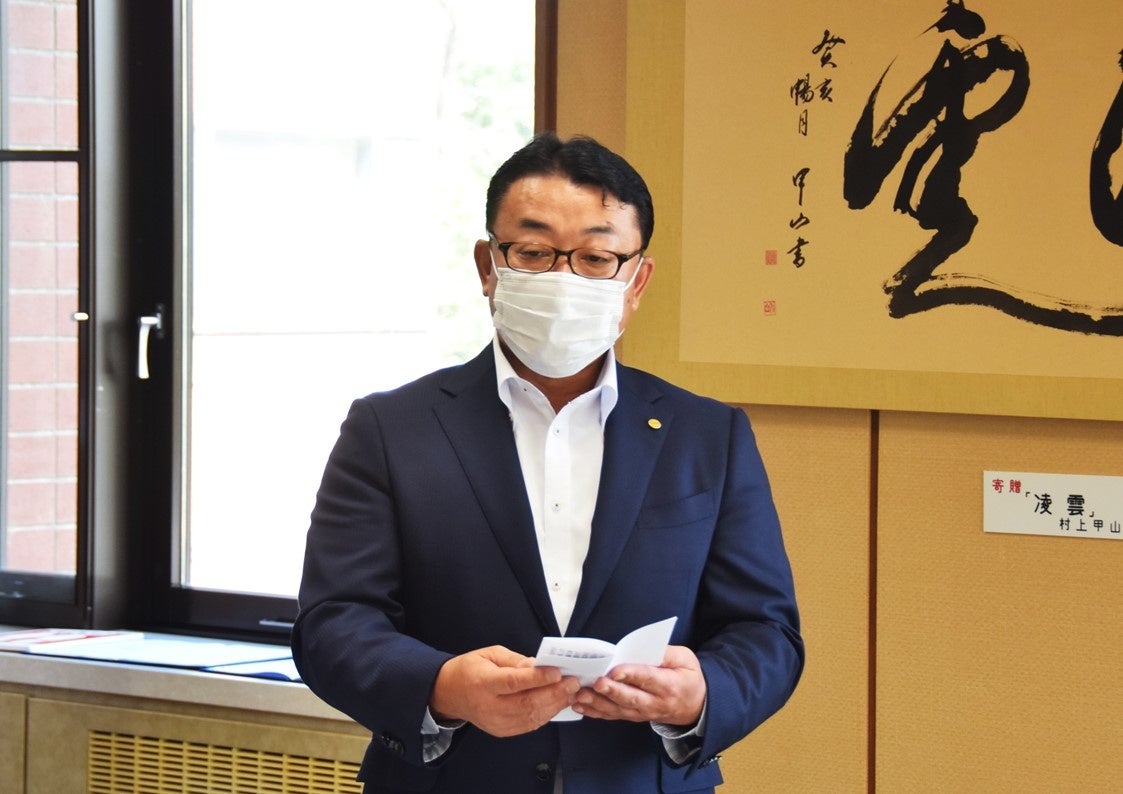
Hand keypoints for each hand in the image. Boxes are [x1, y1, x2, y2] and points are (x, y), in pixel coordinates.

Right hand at [430, 646, 579, 736]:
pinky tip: (557, 703)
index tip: (558, 671)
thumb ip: (515, 661)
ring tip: (571, 693)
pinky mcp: (501, 731)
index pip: (514, 682)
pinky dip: (546, 715)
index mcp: (483, 683)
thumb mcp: (489, 654)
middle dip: (554, 692)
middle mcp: (488, 706)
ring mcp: (495, 722)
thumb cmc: (470, 669)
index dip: (538, 678)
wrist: (449, 693)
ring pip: (531, 717)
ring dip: (554, 705)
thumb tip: (539, 665)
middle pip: (526, 703)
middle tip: (573, 682)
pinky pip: (528, 725)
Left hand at [570, 645, 705, 725]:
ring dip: (598, 703)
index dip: (631, 674)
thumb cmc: (687, 678)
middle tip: (596, 683)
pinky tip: (580, 706)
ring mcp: (643, 712)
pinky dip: (595, 712)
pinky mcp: (633, 716)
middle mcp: (655, 702)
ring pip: (619, 709)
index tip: (615, 670)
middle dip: (612, 690)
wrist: (694, 706)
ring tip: (581, 695)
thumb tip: (644, 647)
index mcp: (669, 685)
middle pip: (631, 697)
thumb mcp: (686, 659)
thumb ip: (666, 652)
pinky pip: (613, 716)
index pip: (648, 679)